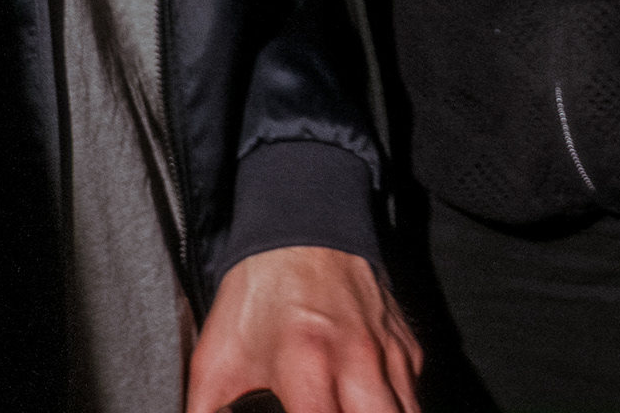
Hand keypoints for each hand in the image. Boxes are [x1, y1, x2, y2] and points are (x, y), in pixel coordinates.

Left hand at [185, 245, 420, 412]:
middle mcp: (357, 361)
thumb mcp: (216, 358)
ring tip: (346, 411)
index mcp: (306, 364)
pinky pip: (411, 398)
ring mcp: (390, 355)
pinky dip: (393, 409)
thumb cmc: (260, 291)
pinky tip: (363, 407)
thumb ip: (207, 412)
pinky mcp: (408, 350)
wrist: (304, 225)